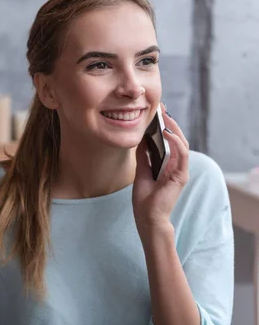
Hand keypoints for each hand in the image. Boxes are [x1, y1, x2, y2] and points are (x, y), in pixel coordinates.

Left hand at [132, 104, 189, 236]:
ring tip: (165, 116)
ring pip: (182, 144)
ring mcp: (180, 170)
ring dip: (174, 128)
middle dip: (169, 122)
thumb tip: (141, 138)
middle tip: (161, 108)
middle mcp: (176, 165)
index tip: (157, 111)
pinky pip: (182, 155)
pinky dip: (176, 143)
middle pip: (176, 139)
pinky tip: (168, 133)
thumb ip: (144, 155)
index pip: (169, 140)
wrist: (147, 217)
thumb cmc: (145, 198)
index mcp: (168, 164)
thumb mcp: (141, 170)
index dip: (164, 125)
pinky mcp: (181, 176)